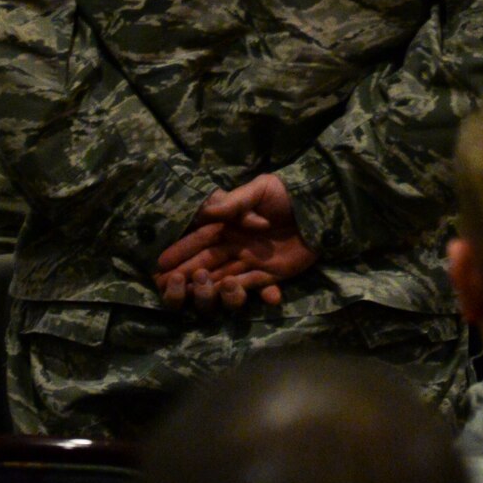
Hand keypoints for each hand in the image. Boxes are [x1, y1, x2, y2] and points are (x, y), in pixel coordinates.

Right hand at [155, 175, 317, 310]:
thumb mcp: (261, 189)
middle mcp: (238, 246)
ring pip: (227, 279)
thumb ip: (236, 202)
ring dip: (213, 287)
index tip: (160, 265)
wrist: (322, 206)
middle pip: (208, 264)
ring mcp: (255, 262)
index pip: (200, 242)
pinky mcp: (275, 274)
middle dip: (187, 275)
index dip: (181, 253)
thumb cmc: (288, 193)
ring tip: (204, 289)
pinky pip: (258, 287)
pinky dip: (249, 293)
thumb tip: (208, 210)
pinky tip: (234, 294)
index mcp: (231, 226)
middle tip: (166, 287)